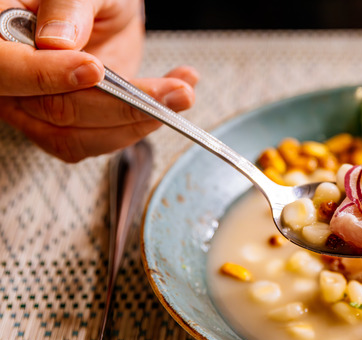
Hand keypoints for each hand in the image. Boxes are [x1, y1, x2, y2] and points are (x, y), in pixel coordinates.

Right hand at [0, 0, 198, 161]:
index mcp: (0, 34)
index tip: (94, 69)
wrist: (103, 9)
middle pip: (53, 109)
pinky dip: (139, 126)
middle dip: (120, 105)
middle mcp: (12, 78)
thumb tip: (58, 41)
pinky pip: (95, 142)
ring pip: (77, 136)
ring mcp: (35, 107)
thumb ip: (68, 6)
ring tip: (181, 93)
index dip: (47, 75)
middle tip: (173, 91)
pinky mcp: (66, 125)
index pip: (6, 69)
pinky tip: (173, 96)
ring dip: (137, 122)